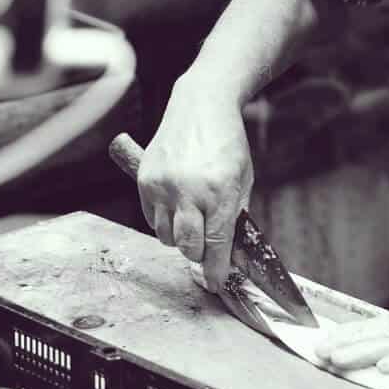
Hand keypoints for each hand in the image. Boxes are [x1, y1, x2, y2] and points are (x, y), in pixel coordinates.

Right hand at [136, 74, 253, 291]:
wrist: (201, 105)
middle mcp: (189, 191)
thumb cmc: (227, 143)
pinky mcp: (145, 179)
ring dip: (180, 237)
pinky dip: (164, 220)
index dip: (216, 271)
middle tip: (207, 249)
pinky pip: (152, 218)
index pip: (216, 245)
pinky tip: (176, 204)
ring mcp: (163, 185)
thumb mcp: (243, 179)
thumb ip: (235, 216)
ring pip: (166, 237)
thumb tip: (229, 253)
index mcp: (220, 192)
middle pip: (188, 247)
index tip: (216, 283)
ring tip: (192, 218)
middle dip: (198, 255)